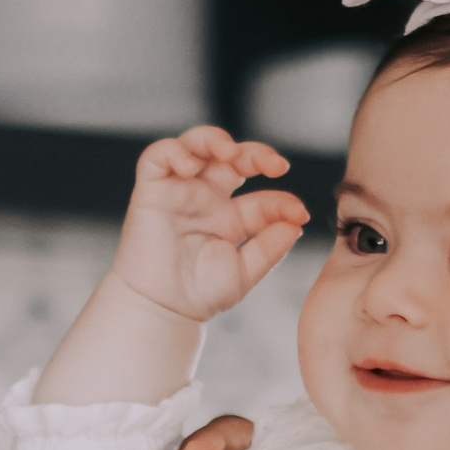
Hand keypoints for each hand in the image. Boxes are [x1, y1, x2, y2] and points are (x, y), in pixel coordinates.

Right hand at [115, 128, 307, 326]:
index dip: (283, 201)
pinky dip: (175, 152)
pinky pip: (158, 157)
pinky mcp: (151, 190)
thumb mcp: (246, 270)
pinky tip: (190, 166)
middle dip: (255, 154)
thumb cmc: (200, 294)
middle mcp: (205, 198)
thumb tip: (296, 222)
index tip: (298, 214)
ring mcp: (179, 191)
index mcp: (230, 217)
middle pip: (231, 158)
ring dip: (215, 140)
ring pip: (196, 145)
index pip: (262, 196)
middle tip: (274, 165)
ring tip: (231, 153)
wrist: (164, 308)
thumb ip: (271, 246)